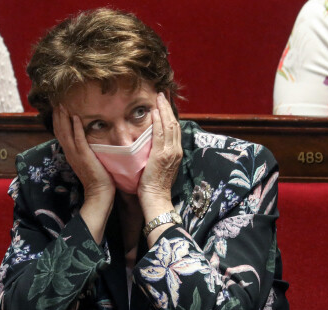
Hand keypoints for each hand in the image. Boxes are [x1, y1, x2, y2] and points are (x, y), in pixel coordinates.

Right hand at [53, 105, 114, 199]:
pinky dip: (76, 127)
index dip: (58, 122)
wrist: (99, 191)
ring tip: (62, 106)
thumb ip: (84, 151)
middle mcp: (70, 153)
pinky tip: (75, 117)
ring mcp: (76, 154)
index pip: (60, 135)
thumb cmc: (96, 178)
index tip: (58, 110)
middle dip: (58, 116)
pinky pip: (79, 139)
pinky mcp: (84, 155)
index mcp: (70, 154)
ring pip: (65, 133)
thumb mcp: (86, 161)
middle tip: (57, 103)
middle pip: (59, 131)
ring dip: (63, 118)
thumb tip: (86, 142)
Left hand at [138, 93, 182, 228]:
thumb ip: (158, 154)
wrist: (156, 198)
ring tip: (159, 97)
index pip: (174, 129)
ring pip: (169, 125)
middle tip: (163, 93)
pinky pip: (160, 133)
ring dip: (164, 109)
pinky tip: (155, 111)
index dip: (170, 114)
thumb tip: (151, 145)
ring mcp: (170, 152)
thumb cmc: (154, 186)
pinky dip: (158, 121)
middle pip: (174, 123)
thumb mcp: (159, 167)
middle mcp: (176, 150)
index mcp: (176, 153)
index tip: (165, 103)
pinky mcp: (161, 154)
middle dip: (168, 107)